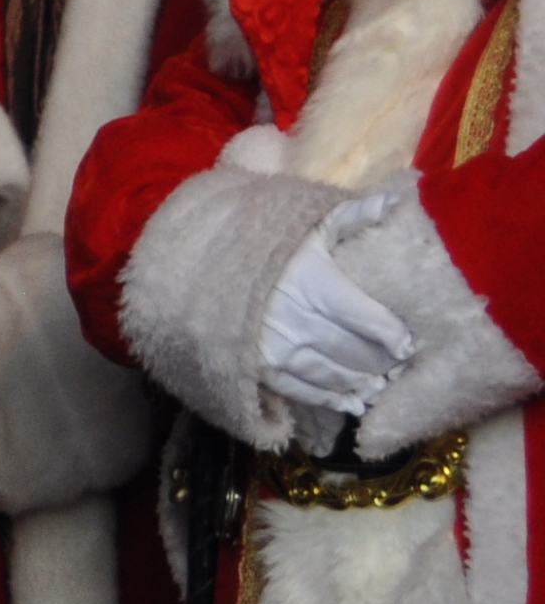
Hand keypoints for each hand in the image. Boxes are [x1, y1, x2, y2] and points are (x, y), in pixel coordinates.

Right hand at [262, 219, 410, 419]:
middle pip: (356, 351)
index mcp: (317, 282)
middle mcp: (300, 319)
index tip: (408, 346)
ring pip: (334, 374)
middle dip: (382, 364)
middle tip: (398, 370)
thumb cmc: (259, 241)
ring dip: (360, 384)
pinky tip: (351, 402)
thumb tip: (394, 201)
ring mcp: (278, 347)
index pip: (369, 319)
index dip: (394, 336)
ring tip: (378, 388)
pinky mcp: (259, 367)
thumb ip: (350, 215)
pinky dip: (331, 399)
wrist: (195, 263)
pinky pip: (304, 390)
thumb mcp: (304, 221)